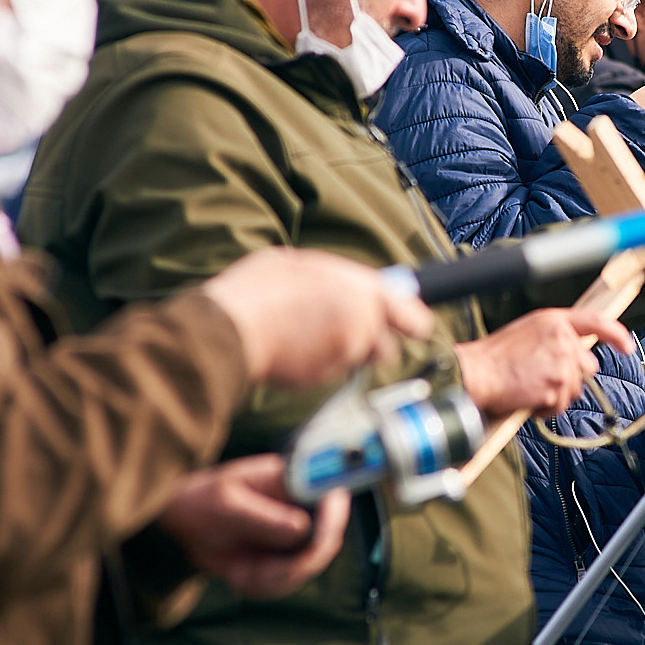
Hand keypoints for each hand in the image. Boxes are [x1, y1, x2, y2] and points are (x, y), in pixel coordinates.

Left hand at [156, 453, 349, 599]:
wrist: (186, 526)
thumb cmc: (204, 502)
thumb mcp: (226, 505)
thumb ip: (264, 518)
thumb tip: (303, 528)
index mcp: (292, 482)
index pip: (331, 495)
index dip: (334, 515)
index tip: (318, 539)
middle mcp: (302, 508)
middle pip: (328, 539)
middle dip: (297, 563)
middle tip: (260, 573)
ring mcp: (297, 535)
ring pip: (306, 567)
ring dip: (272, 577)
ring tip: (238, 571)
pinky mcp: (287, 558)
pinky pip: (287, 582)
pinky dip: (263, 586)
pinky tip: (238, 575)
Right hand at [201, 247, 433, 388]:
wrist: (229, 330)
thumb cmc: (260, 289)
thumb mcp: (303, 264)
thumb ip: (338, 280)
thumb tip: (342, 284)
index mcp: (364, 293)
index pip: (415, 319)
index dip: (410, 321)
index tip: (407, 323)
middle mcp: (361, 328)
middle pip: (385, 347)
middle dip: (370, 341)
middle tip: (341, 326)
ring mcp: (342, 359)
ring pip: (354, 361)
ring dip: (342, 353)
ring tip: (307, 333)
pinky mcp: (320, 380)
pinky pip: (327, 372)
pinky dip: (316, 363)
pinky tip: (292, 347)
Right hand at [455, 308, 632, 418]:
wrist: (477, 373)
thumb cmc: (496, 356)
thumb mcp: (529, 332)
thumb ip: (557, 336)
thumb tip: (579, 353)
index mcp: (554, 320)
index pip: (596, 321)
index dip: (616, 334)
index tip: (627, 346)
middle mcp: (562, 339)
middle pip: (587, 366)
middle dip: (571, 377)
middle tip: (542, 378)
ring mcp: (560, 363)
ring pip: (574, 389)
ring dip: (556, 395)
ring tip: (530, 387)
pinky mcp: (554, 386)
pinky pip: (559, 405)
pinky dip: (546, 408)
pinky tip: (527, 398)